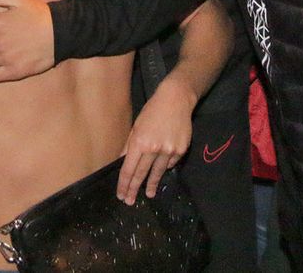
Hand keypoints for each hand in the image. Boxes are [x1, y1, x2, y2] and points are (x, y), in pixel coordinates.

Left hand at [117, 75, 195, 202]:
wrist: (176, 100)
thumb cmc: (152, 111)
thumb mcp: (136, 126)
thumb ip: (129, 146)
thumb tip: (122, 162)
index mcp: (139, 142)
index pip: (128, 169)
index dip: (124, 184)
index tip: (121, 195)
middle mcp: (154, 149)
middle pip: (141, 174)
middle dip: (134, 189)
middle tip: (130, 201)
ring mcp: (169, 151)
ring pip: (158, 172)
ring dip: (152, 185)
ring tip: (149, 194)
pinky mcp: (181, 150)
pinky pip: (170, 163)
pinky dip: (165, 166)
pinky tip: (162, 168)